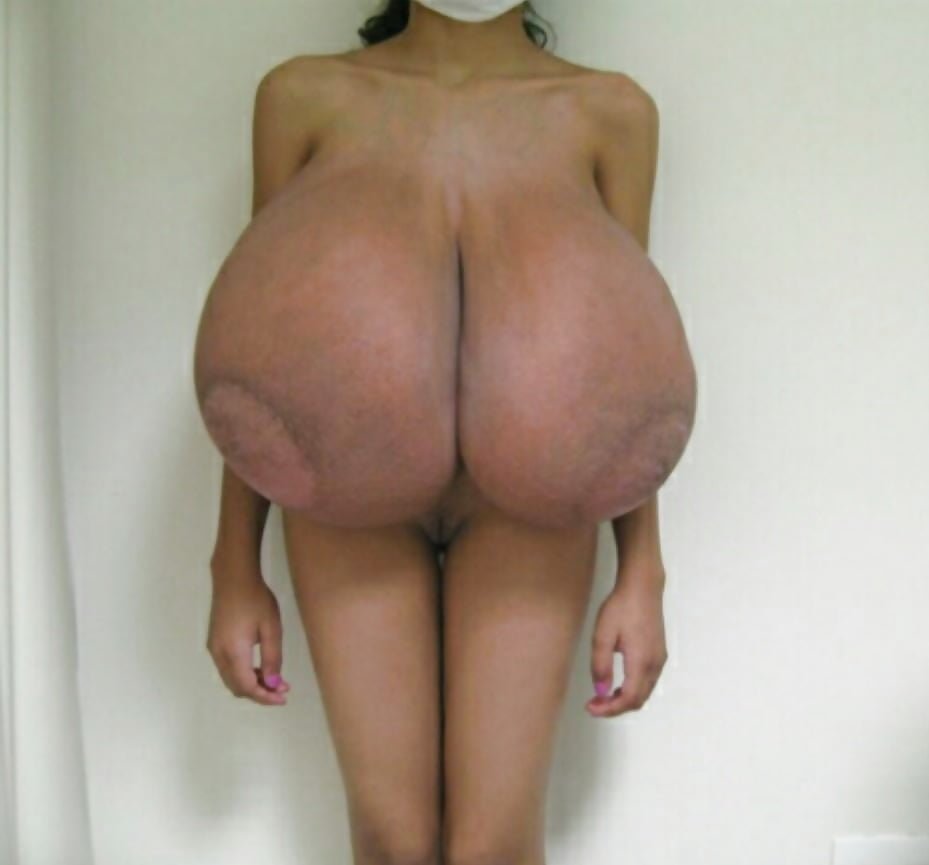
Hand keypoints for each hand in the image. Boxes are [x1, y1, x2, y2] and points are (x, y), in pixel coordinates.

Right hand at [206, 554, 291, 705]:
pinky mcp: (214, 642)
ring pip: (231, 679)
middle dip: (259, 693)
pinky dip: (243, 674)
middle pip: (237, 687)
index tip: (283, 698)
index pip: (247, 687)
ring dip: (251, 684)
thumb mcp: (271, 628)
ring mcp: (214, 648)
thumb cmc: (256, 599)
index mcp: (233, 652)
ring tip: (274, 679)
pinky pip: (227, 668)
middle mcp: (219, 654)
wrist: (233, 577)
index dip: (265, 697)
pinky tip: (259, 667)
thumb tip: (272, 684)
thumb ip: (272, 658)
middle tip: (282, 688)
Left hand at [586, 566, 667, 717]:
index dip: (610, 709)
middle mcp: (655, 665)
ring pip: (645, 692)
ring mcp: (660, 659)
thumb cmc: (621, 608)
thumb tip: (601, 691)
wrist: (643, 587)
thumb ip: (601, 665)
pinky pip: (648, 681)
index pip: (628, 699)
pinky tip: (618, 681)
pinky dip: (633, 689)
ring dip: (625, 699)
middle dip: (616, 707)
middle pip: (639, 700)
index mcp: (641, 662)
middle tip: (595, 704)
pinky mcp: (659, 652)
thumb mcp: (603, 635)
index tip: (591, 707)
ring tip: (603, 695)